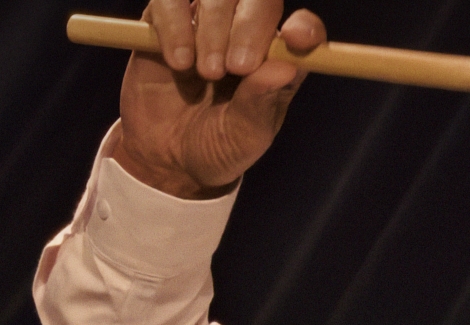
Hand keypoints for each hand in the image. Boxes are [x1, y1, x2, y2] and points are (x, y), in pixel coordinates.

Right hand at [111, 2, 325, 198]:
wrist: (165, 160)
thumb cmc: (216, 146)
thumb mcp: (244, 136)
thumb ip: (262, 102)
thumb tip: (287, 66)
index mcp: (276, 59)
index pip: (302, 28)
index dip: (304, 27)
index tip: (296, 39)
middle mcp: (243, 31)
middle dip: (249, 26)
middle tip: (235, 68)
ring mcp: (204, 22)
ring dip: (212, 27)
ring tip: (203, 72)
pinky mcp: (165, 21)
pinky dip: (175, 23)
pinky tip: (178, 61)